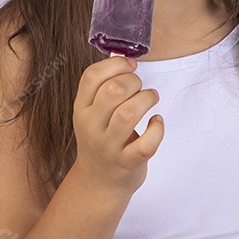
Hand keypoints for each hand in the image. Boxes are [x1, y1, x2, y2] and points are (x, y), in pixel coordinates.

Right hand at [70, 55, 162, 197]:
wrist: (98, 182)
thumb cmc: (101, 139)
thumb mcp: (92, 113)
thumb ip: (103, 87)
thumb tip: (123, 56)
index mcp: (81, 109)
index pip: (91, 76)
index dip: (116, 64)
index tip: (130, 65)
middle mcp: (92, 126)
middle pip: (113, 91)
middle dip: (134, 81)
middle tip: (140, 87)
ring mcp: (109, 146)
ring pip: (129, 114)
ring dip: (147, 99)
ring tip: (151, 98)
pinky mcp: (128, 163)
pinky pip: (147, 143)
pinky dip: (157, 129)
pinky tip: (156, 123)